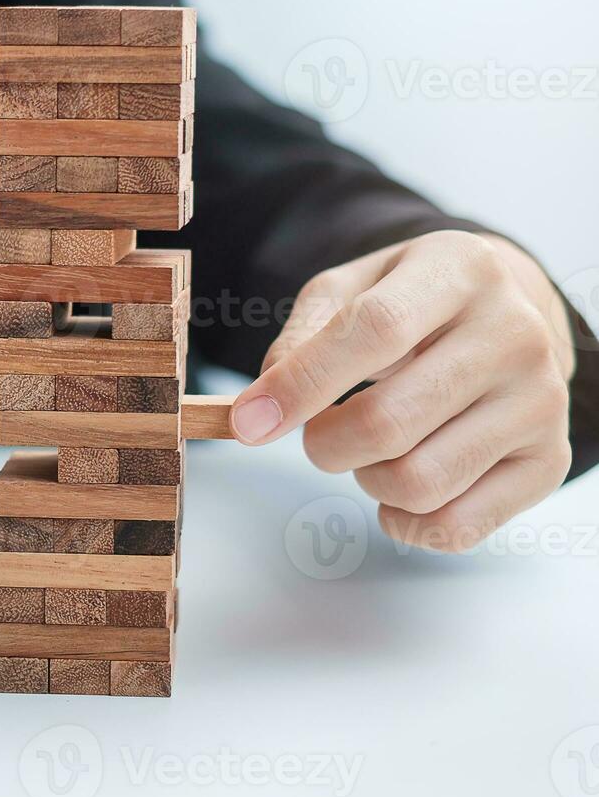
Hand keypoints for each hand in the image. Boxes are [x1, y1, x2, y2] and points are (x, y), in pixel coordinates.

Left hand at [231, 231, 574, 551]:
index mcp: (458, 269)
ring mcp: (540, 400)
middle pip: (388, 422)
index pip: (373, 331)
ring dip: (366, 480)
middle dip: (324, 443)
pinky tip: (396, 490)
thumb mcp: (349, 288)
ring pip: (417, 482)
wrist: (507, 314)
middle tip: (320, 432)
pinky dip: (404, 521)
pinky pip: (456, 526)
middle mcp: (514, 333)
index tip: (249, 422)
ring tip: (372, 448)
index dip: (301, 384)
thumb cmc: (410, 302)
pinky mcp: (548, 459)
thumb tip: (262, 406)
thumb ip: (300, 338)